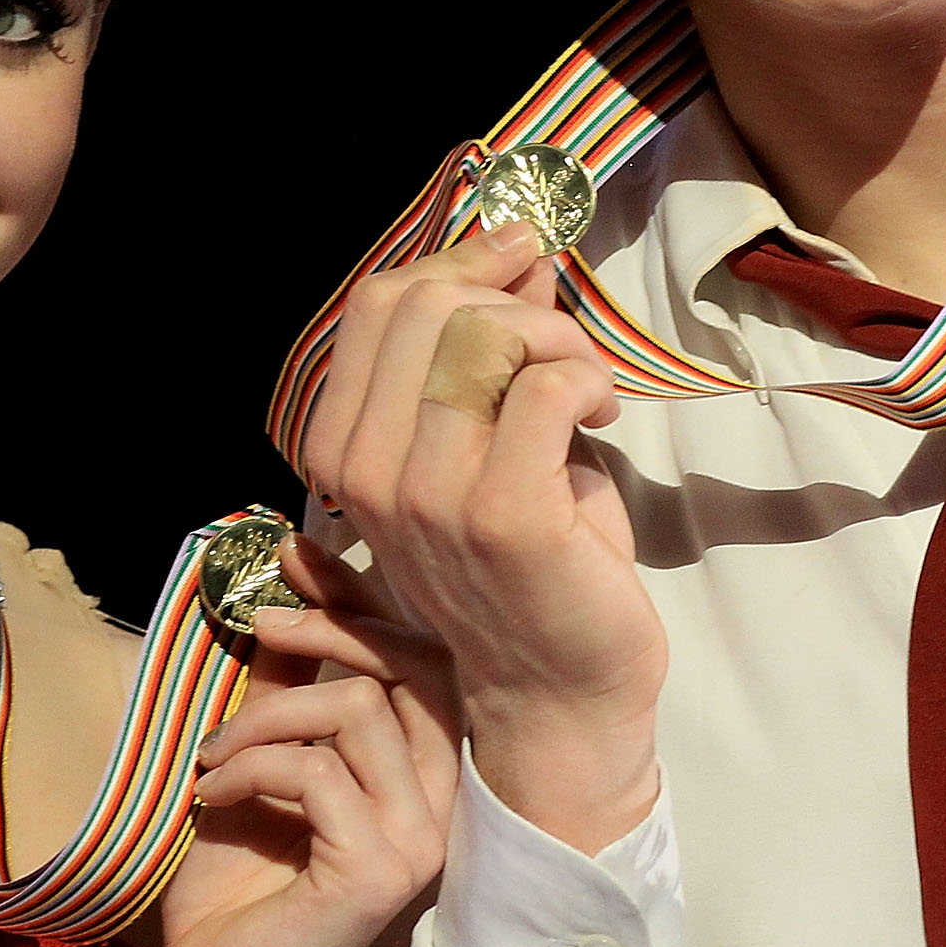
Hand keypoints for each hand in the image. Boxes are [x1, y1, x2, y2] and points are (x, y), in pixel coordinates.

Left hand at [155, 541, 452, 946]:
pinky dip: (249, 768)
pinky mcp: (380, 868)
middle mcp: (442, 799)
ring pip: (356, 709)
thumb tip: (282, 588)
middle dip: (328, 627)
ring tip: (211, 759)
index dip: (363, 593)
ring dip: (264, 717)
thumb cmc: (237, 879)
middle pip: (413, 663)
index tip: (296, 552)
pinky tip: (211, 798)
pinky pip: (318, 771)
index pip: (422, 653)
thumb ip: (287, 682)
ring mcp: (419, 836)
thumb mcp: (260, 754)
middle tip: (256, 629)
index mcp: (425, 767)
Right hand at [297, 223, 666, 854]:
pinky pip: (543, 386)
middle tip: (560, 351)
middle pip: (425, 304)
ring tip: (583, 391)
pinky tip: (601, 418)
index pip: (377, 304)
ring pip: (484, 335)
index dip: (458, 261)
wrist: (556, 691)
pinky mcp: (502, 517)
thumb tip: (515, 255)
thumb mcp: (487, 441)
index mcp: (343, 451)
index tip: (522, 262)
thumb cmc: (530, 562)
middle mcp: (367, 472)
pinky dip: (586, 381)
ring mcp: (428, 496)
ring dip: (558, 342)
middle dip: (510, 299)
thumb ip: (488, 348)